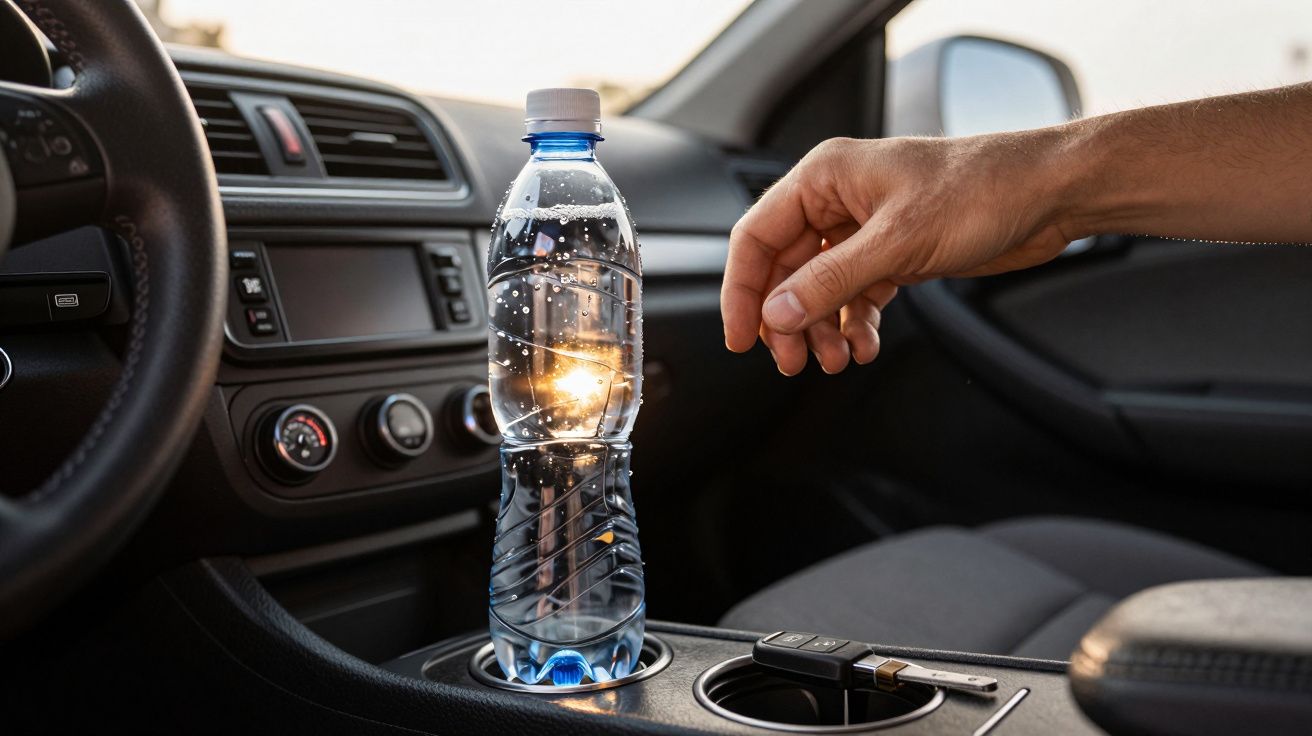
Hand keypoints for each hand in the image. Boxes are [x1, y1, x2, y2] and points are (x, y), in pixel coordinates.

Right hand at [721, 133, 1076, 374]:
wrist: (1048, 193)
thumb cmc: (981, 190)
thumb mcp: (896, 242)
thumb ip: (830, 282)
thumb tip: (777, 314)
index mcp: (824, 177)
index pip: (757, 237)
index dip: (743, 291)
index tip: (741, 337)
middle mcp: (838, 199)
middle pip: (786, 270)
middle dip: (788, 320)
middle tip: (793, 361)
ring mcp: (866, 227)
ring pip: (819, 288)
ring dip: (822, 328)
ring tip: (836, 360)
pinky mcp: (894, 252)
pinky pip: (855, 295)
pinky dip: (855, 324)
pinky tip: (864, 347)